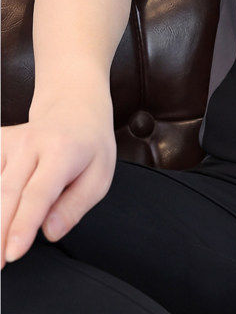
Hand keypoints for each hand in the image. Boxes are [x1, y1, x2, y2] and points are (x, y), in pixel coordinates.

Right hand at [1, 90, 116, 267]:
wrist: (74, 108)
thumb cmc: (89, 148)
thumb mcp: (99, 176)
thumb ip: (75, 206)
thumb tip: (49, 232)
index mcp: (63, 151)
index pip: (39, 193)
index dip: (24, 224)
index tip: (13, 254)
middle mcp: (32, 143)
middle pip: (7, 194)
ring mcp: (10, 141)